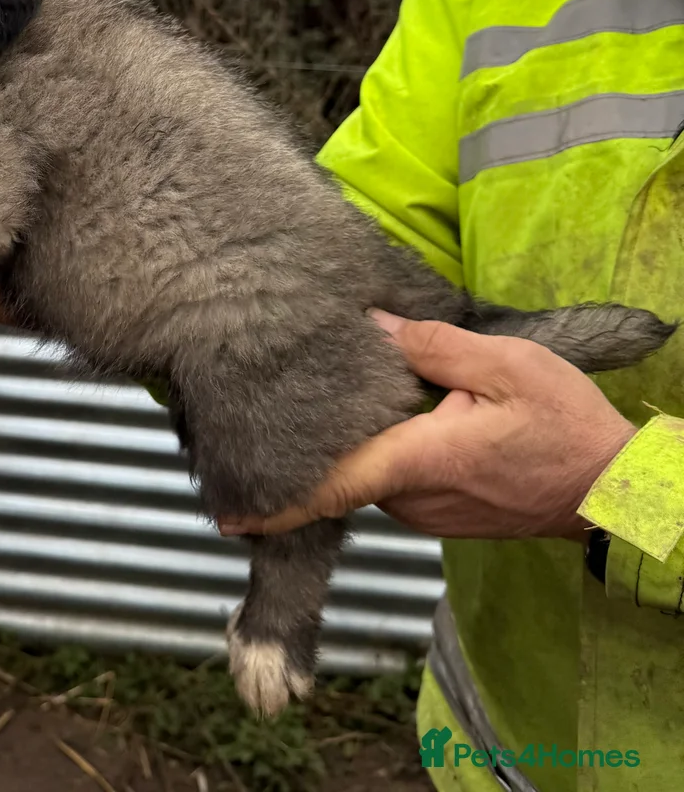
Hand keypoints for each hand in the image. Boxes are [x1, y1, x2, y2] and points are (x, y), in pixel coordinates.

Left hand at [218, 311, 635, 541]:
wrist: (612, 489)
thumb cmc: (563, 426)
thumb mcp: (506, 365)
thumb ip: (435, 346)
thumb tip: (374, 325)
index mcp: (417, 462)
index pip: (330, 488)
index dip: (275, 503)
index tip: (228, 514)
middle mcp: (412, 498)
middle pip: (345, 466)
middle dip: (314, 438)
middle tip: (271, 394)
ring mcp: (428, 512)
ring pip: (371, 471)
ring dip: (355, 441)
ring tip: (329, 392)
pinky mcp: (443, 512)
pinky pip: (396, 479)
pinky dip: (384, 450)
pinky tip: (393, 413)